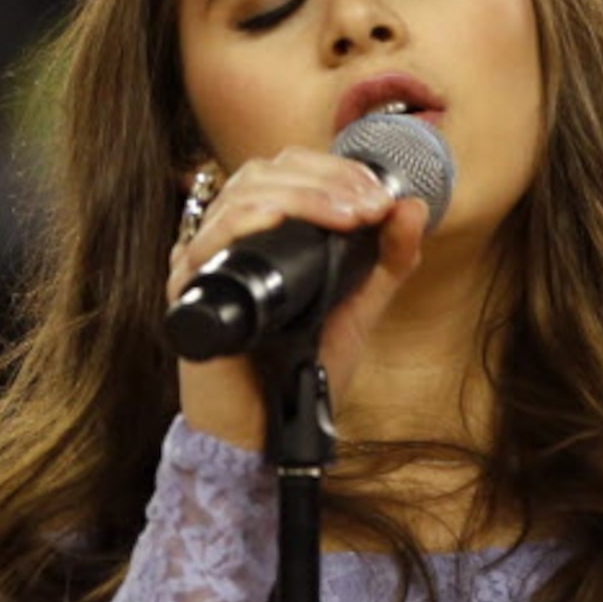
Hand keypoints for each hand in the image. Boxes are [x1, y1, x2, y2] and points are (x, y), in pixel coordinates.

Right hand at [163, 148, 431, 450]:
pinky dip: (244, 221)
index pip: (289, 170)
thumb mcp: (358, 309)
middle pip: (264, 172)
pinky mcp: (189, 290)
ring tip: (347, 214)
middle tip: (370, 204)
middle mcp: (230, 238)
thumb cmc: (302, 370)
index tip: (380, 194)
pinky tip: (278, 218)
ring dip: (299, 195)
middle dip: (324, 179)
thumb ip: (387, 262)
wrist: (267, 431)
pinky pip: (207, 240)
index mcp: (266, 233)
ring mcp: (206, 260)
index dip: (335, 170)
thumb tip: (413, 206)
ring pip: (239, 195)